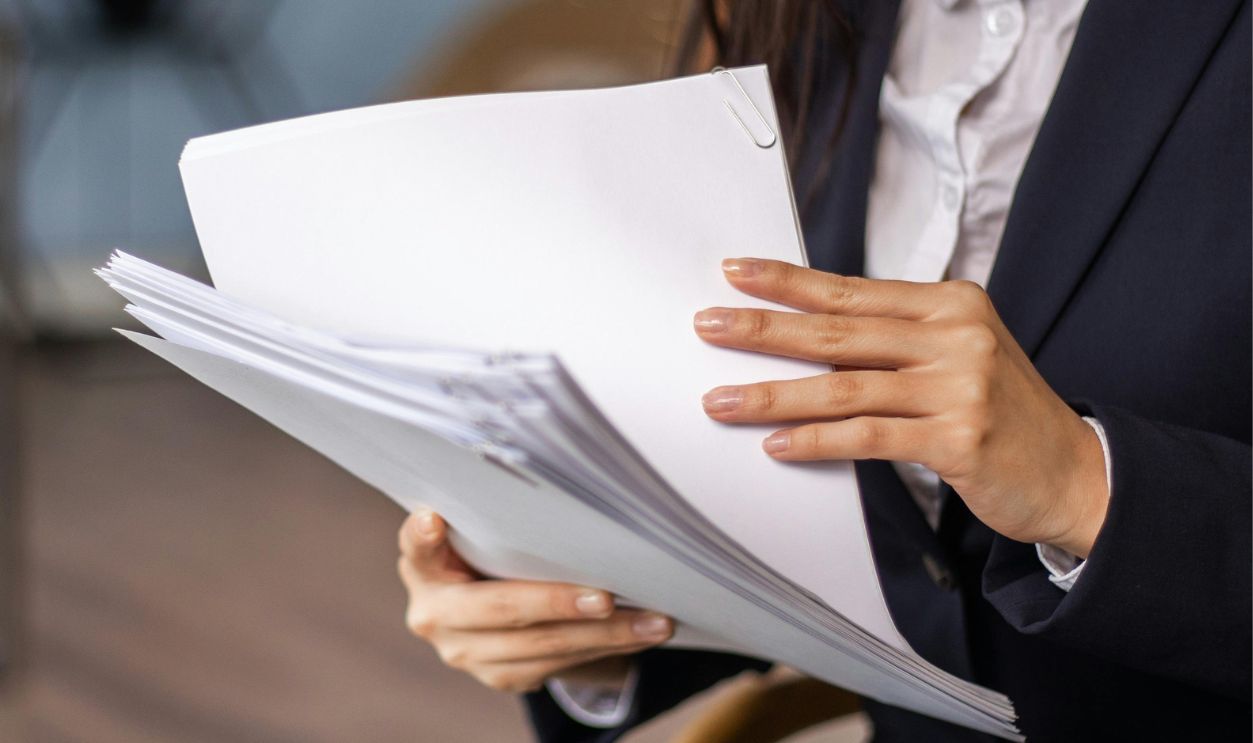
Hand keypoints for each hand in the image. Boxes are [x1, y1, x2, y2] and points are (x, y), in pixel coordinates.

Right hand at [396, 510, 671, 692]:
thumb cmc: (491, 550)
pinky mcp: (500, 675)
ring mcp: (466, 652)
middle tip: (607, 597)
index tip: (434, 520)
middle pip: (499, 608)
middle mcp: (435, 614)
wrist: (489, 609)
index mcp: (424, 566)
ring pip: (541, 646)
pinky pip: (559, 665)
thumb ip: (498, 516)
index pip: (416, 547)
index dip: (423, 537)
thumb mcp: (482, 530)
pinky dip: (606, 649)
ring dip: (605, 635)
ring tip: (654, 620)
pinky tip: (641, 635)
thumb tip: (564, 479)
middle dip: (558, 603)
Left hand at [694, 258, 1108, 557]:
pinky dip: (816, 441)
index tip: (737, 272)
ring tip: (722, 400)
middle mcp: (955, 336)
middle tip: (708, 326)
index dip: (789, 281)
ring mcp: (960, 387)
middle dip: (764, 328)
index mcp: (950, 303)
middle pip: (837, 330)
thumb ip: (897, 338)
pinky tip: (777, 443)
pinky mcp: (959, 439)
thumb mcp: (959, 353)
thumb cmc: (1004, 412)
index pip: (851, 289)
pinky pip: (868, 437)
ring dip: (773, 395)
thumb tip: (806, 333)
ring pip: (844, 386)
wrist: (1076, 472)